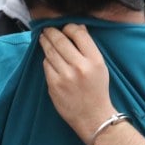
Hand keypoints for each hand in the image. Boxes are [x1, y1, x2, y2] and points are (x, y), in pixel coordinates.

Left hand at [39, 25, 115, 140]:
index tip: (64, 28)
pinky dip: (47, 60)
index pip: (78, 34)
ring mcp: (65, 76)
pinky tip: (48, 58)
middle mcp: (79, 66)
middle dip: (51, 32)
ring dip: (45, 43)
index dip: (69, 27)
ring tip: (43, 38)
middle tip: (47, 29)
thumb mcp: (100, 67)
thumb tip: (78, 27)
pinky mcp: (54, 85)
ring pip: (50, 52)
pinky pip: (46, 65)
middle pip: (60, 40)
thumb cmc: (97, 90)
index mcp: (94, 60)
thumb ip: (89, 48)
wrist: (93, 117)